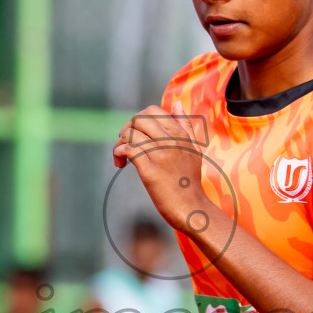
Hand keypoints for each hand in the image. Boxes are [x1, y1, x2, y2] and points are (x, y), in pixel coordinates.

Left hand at [112, 102, 208, 230]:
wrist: (191, 207)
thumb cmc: (189, 181)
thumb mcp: (193, 149)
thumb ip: (185, 125)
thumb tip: (178, 104)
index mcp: (180, 134)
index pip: (153, 111)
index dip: (138, 120)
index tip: (136, 134)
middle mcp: (171, 141)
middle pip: (139, 119)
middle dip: (126, 129)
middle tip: (125, 144)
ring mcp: (161, 155)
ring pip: (131, 134)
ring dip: (120, 142)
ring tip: (121, 156)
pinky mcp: (150, 170)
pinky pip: (128, 150)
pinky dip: (119, 153)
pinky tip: (121, 163)